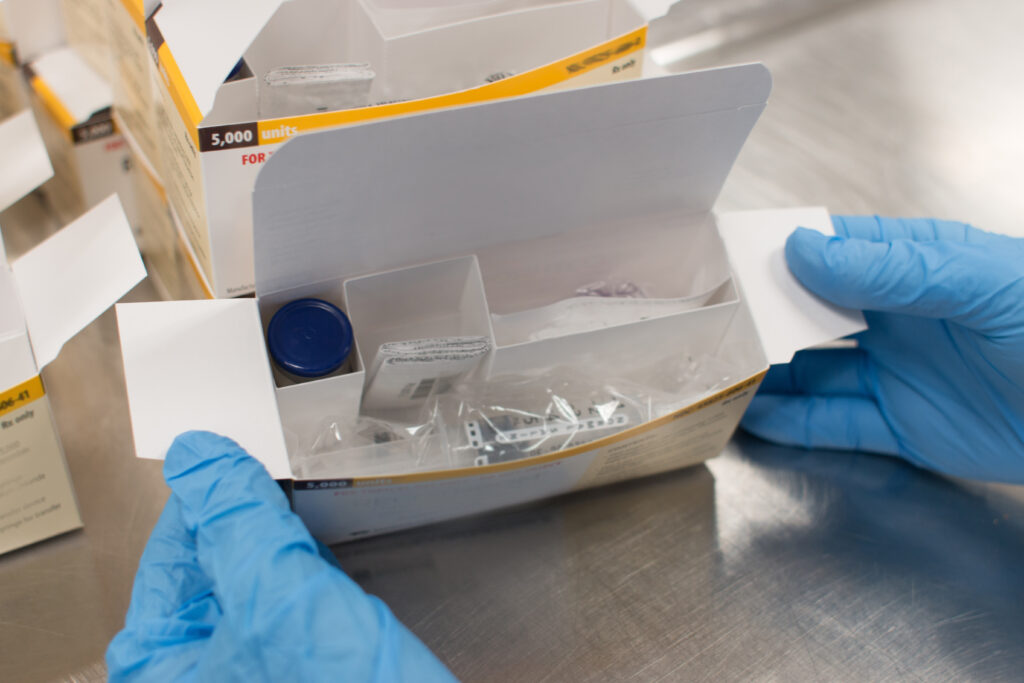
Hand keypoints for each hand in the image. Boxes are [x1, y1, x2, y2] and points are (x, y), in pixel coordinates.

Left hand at [106, 431, 455, 681]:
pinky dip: (304, 580)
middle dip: (251, 525)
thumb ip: (237, 523)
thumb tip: (198, 457)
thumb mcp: (282, 599)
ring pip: (250, 588)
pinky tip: (328, 565)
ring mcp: (243, 677)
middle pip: (208, 571)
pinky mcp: (287, 674)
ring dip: (281, 550)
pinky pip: (282, 612)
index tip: (246, 455)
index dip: (211, 498)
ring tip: (311, 516)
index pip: (172, 555)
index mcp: (162, 668)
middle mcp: (194, 677)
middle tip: (289, 482)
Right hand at [741, 216, 1023, 482]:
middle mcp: (892, 318)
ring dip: (765, 375)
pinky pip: (833, 425)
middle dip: (758, 320)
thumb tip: (802, 251)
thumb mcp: (980, 282)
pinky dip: (792, 425)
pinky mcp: (900, 427)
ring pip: (810, 374)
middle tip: (704, 328)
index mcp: (911, 265)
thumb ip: (892, 269)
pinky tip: (755, 419)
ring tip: (715, 375)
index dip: (775, 255)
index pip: (828, 252)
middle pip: (807, 316)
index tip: (723, 262)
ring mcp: (892, 374)